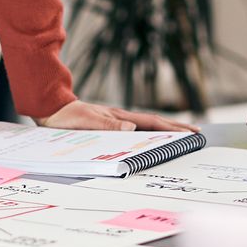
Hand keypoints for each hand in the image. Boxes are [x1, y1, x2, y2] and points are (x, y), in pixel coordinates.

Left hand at [39, 101, 198, 132]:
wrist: (52, 107)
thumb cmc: (67, 116)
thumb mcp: (86, 121)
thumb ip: (108, 125)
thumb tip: (133, 128)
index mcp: (120, 116)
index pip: (152, 122)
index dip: (173, 128)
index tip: (191, 132)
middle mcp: (121, 117)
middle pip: (154, 122)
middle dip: (175, 128)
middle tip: (195, 133)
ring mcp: (116, 120)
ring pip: (146, 126)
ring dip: (164, 131)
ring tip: (179, 137)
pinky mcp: (109, 124)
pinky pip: (135, 129)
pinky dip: (148, 133)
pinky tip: (150, 138)